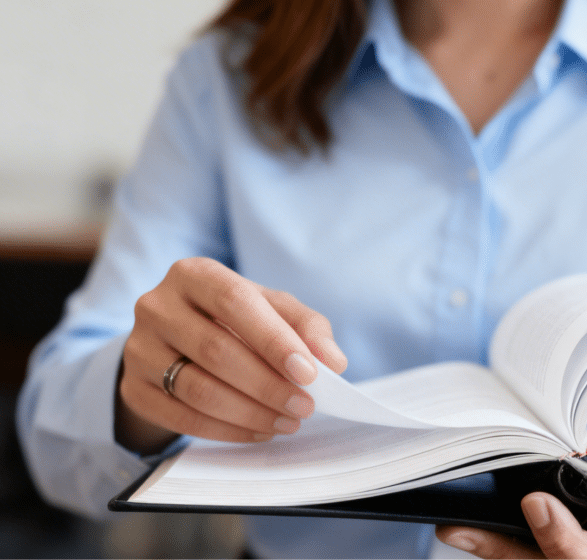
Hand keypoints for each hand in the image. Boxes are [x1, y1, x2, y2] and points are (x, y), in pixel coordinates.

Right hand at [116, 257, 347, 452]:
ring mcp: (138, 348)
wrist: (174, 342)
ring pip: (197, 389)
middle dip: (267, 385)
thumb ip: (307, 327)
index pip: (235, 302)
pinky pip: (181, 417)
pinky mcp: (133, 389)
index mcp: (194, 274)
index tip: (310, 373)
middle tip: (304, 407)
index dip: (274, 340)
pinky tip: (259, 431)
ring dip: (250, 412)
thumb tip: (334, 361)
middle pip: (216, 350)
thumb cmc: (235, 320)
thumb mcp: (272, 309)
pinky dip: (226, 430)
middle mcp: (157, 306)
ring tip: (288, 422)